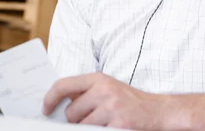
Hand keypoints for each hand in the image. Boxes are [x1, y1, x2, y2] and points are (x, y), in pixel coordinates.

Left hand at [43, 73, 168, 129]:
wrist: (160, 111)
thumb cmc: (129, 101)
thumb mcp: (108, 89)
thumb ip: (86, 92)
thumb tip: (59, 103)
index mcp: (98, 79)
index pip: (63, 85)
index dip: (50, 98)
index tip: (45, 109)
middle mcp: (104, 90)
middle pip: (71, 111)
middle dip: (74, 120)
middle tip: (88, 120)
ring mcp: (111, 108)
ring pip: (81, 125)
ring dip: (88, 129)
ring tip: (103, 124)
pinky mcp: (118, 125)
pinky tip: (110, 128)